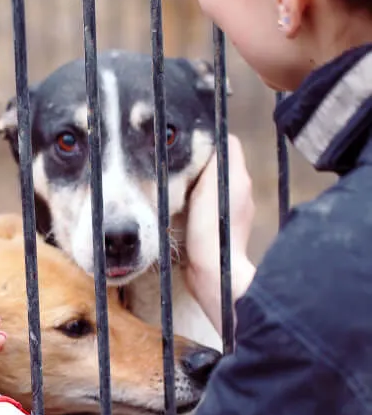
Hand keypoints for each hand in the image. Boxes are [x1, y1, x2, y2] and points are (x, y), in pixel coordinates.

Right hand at [184, 134, 255, 329]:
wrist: (214, 275)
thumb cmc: (212, 232)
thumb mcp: (212, 188)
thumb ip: (215, 162)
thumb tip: (213, 139)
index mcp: (239, 178)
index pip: (227, 144)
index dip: (208, 139)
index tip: (186, 142)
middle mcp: (240, 192)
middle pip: (218, 163)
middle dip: (198, 160)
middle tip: (174, 161)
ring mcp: (232, 212)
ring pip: (212, 184)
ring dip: (195, 182)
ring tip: (174, 182)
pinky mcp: (219, 229)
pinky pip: (207, 205)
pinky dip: (195, 201)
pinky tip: (180, 207)